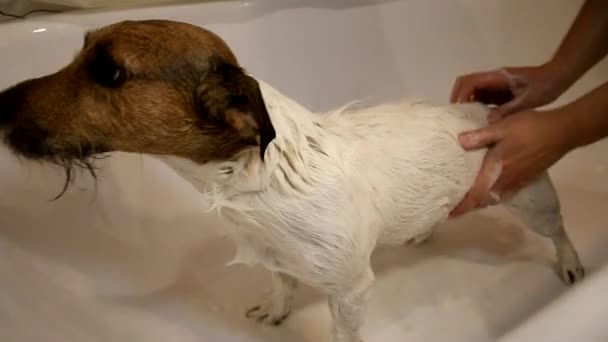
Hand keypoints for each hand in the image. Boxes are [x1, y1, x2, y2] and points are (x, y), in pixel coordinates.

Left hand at [449, 109, 569, 217]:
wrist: (561, 133)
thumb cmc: (530, 128)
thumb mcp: (502, 127)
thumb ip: (481, 136)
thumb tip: (460, 141)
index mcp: (497, 169)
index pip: (476, 194)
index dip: (463, 206)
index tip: (449, 215)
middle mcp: (506, 180)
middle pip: (484, 200)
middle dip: (469, 206)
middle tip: (454, 207)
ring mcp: (518, 181)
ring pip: (495, 198)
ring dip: (481, 202)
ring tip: (468, 200)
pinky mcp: (526, 179)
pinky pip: (505, 194)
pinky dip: (493, 196)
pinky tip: (489, 190)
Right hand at [450, 64, 569, 121]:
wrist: (557, 78)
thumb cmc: (543, 86)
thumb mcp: (526, 101)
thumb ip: (507, 111)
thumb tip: (488, 122)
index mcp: (497, 77)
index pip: (470, 82)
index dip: (461, 95)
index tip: (458, 111)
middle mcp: (492, 79)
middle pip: (466, 84)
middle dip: (458, 99)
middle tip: (457, 117)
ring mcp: (495, 85)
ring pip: (473, 92)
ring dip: (467, 104)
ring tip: (465, 122)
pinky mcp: (499, 92)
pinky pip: (482, 98)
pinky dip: (477, 108)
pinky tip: (480, 122)